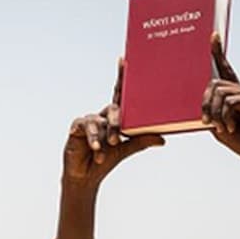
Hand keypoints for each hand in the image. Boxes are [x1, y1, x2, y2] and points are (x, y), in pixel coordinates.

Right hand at [62, 59, 164, 191]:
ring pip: (99, 121)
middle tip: (117, 139)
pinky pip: (86, 128)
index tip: (124, 61)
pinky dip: (92, 139)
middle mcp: (102, 116)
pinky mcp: (76, 128)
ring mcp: (89, 121)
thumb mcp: (125, 150)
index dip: (121, 78)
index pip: (119, 95)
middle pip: (112, 109)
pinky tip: (94, 147)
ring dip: (103, 137)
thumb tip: (163, 139)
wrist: (85, 177)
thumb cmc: (104, 161)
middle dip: (116, 122)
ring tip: (105, 150)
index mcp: (115, 118)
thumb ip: (141, 141)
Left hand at [201, 33, 239, 178]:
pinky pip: (229, 102)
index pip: (225, 69)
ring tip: (222, 129)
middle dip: (205, 104)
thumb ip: (212, 114)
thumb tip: (203, 104)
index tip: (212, 36)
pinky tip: (231, 129)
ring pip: (220, 92)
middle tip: (207, 122)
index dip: (218, 52)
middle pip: (214, 83)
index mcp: (236, 94)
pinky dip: (225, 117)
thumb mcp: (221, 128)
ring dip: (214, 113)